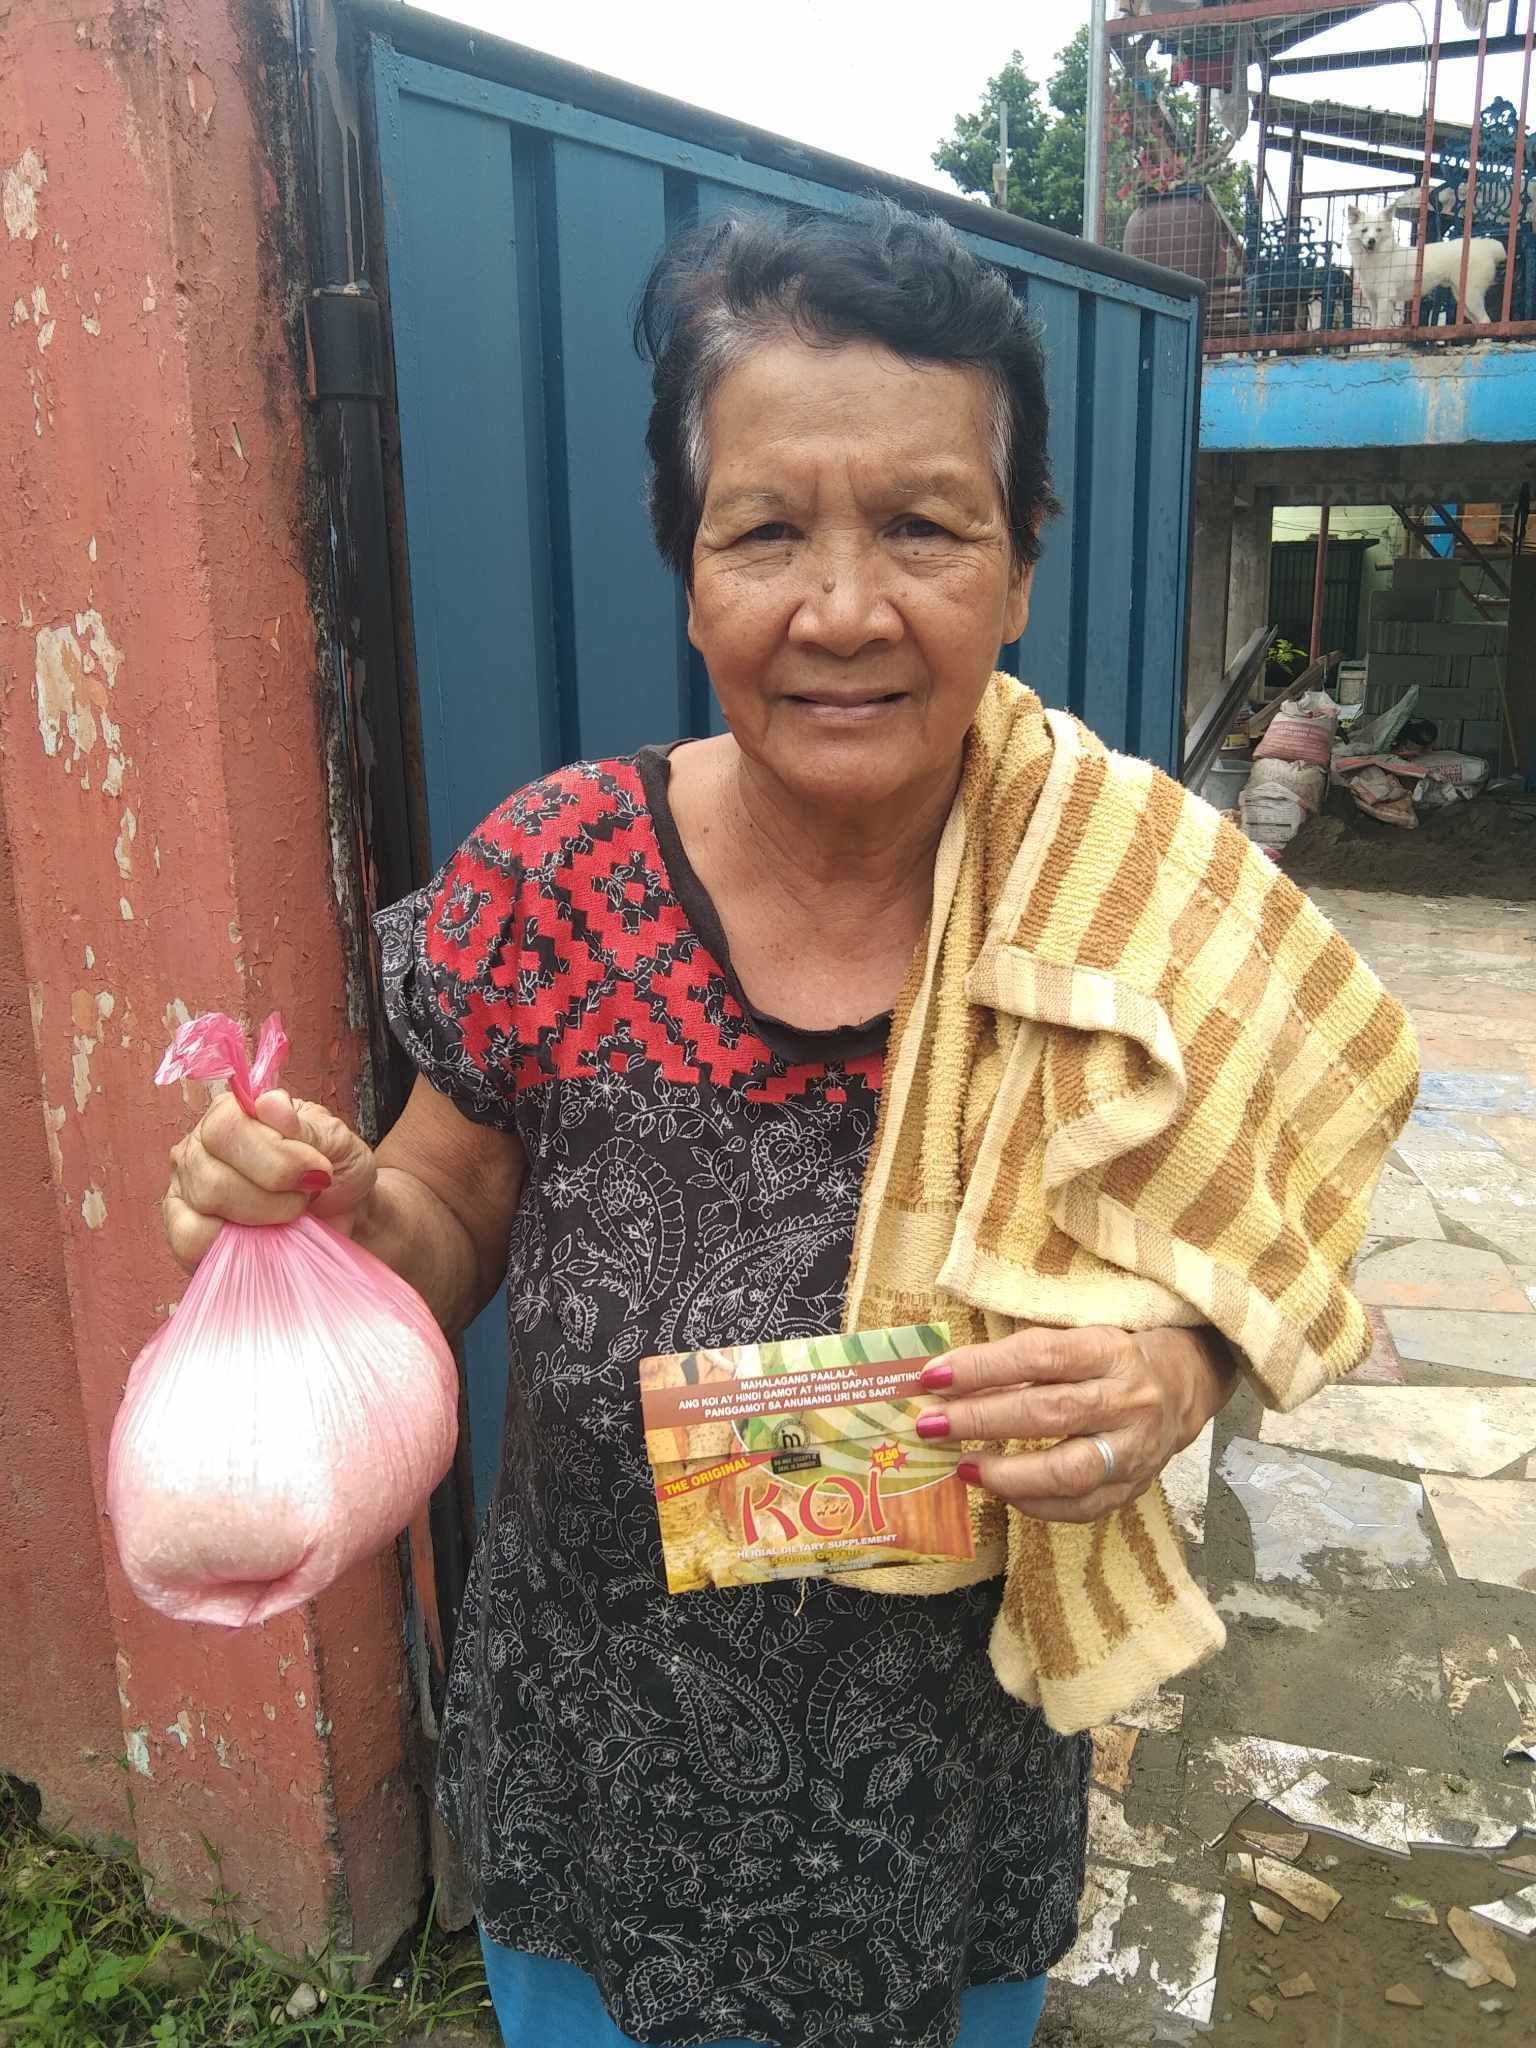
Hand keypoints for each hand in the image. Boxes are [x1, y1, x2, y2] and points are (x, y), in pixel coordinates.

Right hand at [163, 1089, 376, 1272]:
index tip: (317, 1171)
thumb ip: (304, 1126)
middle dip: (272, 1194)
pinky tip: (262, 1238)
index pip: (225, 1127)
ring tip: (288, 1216)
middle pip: (212, 1176)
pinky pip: (189, 1241)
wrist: (344, 1217)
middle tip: (305, 1196)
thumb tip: (269, 1104)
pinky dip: (232, 1245)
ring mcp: (186, 1190)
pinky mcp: (185, 1232)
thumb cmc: (337, 1171)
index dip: (273, 1156)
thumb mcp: (337, 1142)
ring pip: (205, 1207)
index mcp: (231, 1112)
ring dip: (260, 1218)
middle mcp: (199, 1147)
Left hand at [914, 1326, 1237, 1523]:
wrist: (1181, 1387)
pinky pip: (1078, 1508)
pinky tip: (998, 1491)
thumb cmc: (1109, 1357)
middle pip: (1049, 1412)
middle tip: (931, 1424)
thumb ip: (1022, 1358)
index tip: (933, 1376)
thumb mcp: (1077, 1338)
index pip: (1040, 1356)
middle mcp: (1128, 1401)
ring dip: (1006, 1472)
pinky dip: (1033, 1504)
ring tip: (962, 1467)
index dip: (984, 1366)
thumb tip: (945, 1379)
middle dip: (981, 1419)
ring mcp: (1134, 1450)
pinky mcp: (1132, 1488)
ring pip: (1067, 1470)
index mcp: (1110, 1350)